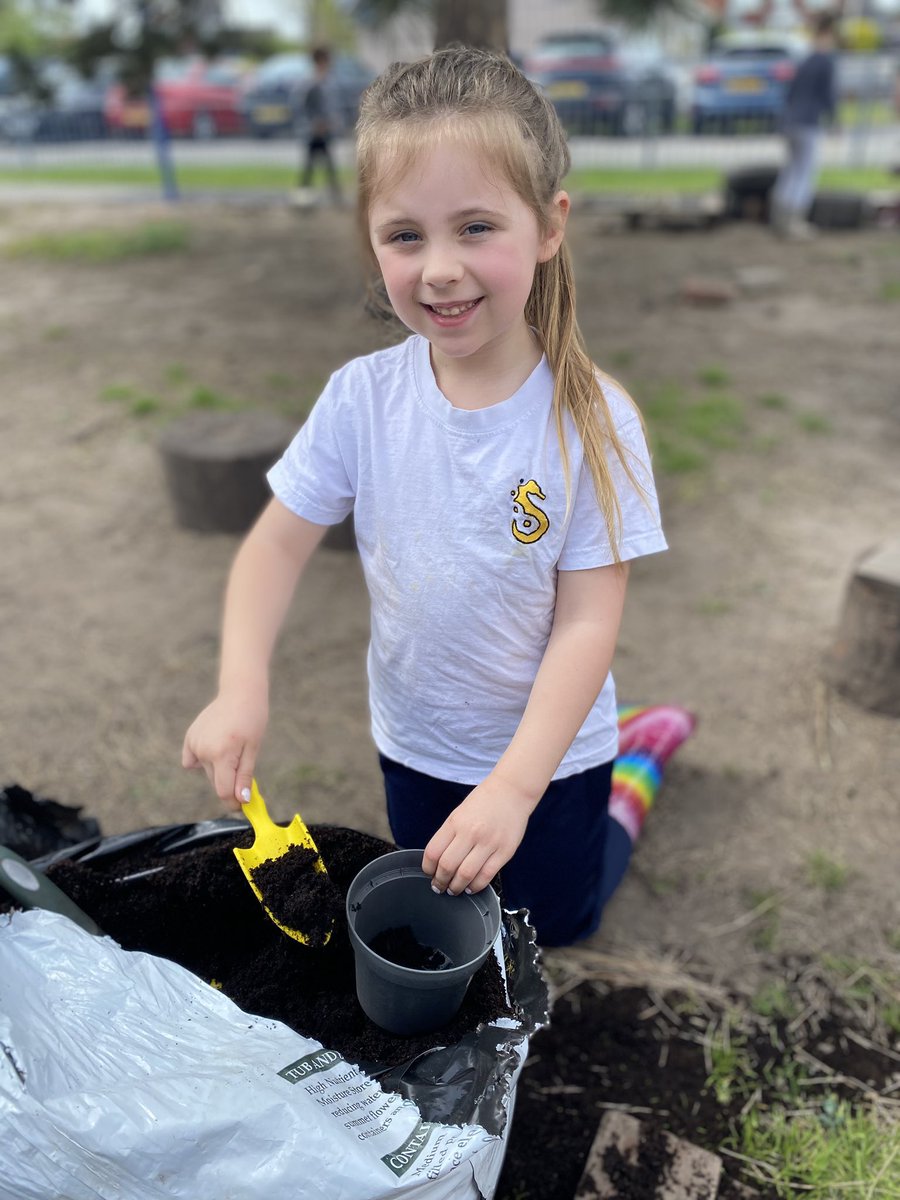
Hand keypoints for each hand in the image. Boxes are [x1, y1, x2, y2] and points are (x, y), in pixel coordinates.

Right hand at [181, 687, 268, 809]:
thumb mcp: (253, 749)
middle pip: (215, 781)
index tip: (243, 805)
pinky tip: (215, 746)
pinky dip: (203, 759)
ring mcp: (194, 743)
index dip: (233, 802)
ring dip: (218, 768)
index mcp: (222, 754)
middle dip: (229, 781)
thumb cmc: (252, 720)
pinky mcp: (189, 738)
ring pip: (206, 770)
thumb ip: (244, 776)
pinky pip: (193, 760)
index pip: (223, 790)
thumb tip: (241, 801)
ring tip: (231, 746)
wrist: (240, 693)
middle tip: (242, 762)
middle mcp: (204, 750)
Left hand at [422, 773, 535, 896]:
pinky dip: (476, 886)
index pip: (433, 852)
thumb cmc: (484, 801)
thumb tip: (438, 860)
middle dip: (439, 882)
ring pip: (466, 875)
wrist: (512, 791)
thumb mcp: (459, 813)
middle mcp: (471, 833)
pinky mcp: (504, 852)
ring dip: (456, 887)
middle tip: (439, 886)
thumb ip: (448, 835)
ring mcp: (489, 843)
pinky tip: (470, 887)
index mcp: (455, 822)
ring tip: (453, 889)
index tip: (429, 873)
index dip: (427, 868)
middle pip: (447, 866)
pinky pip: (487, 876)